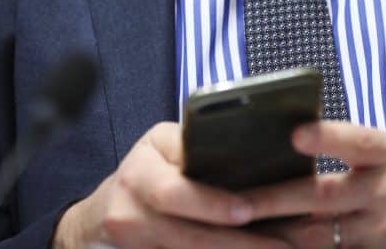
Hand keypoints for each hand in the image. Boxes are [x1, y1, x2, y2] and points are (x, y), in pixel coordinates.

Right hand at [53, 122, 291, 248]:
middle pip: (186, 234)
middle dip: (236, 243)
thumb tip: (253, 151)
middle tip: (280, 245)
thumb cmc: (150, 169)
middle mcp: (130, 207)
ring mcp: (131, 238)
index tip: (246, 211)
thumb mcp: (164, 146)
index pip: (175, 191)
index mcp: (142, 169)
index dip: (211, 204)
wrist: (106, 211)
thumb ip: (196, 147)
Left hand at [243, 121, 385, 248]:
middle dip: (276, 201)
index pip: (358, 140)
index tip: (296, 134)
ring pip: (321, 238)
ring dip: (278, 235)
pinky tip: (272, 248)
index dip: (327, 137)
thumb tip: (283, 143)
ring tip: (238, 229)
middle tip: (235, 204)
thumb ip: (350, 149)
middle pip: (324, 196)